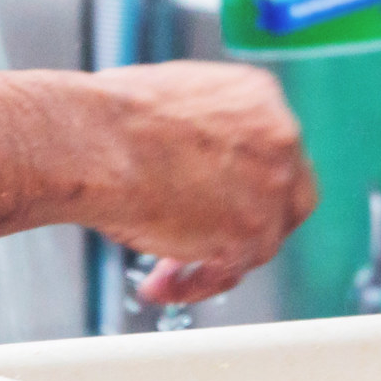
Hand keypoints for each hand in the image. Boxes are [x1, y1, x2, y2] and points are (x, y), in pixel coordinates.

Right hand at [84, 62, 316, 305]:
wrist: (94, 142)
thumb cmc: (109, 122)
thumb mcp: (171, 107)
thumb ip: (201, 137)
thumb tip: (193, 168)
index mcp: (258, 97)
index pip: (274, 152)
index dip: (248, 186)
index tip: (220, 204)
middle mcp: (279, 137)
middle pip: (286, 199)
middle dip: (249, 228)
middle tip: (210, 246)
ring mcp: (270, 187)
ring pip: (258, 242)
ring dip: (212, 261)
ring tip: (166, 271)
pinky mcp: (250, 232)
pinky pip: (229, 271)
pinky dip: (197, 283)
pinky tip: (164, 283)